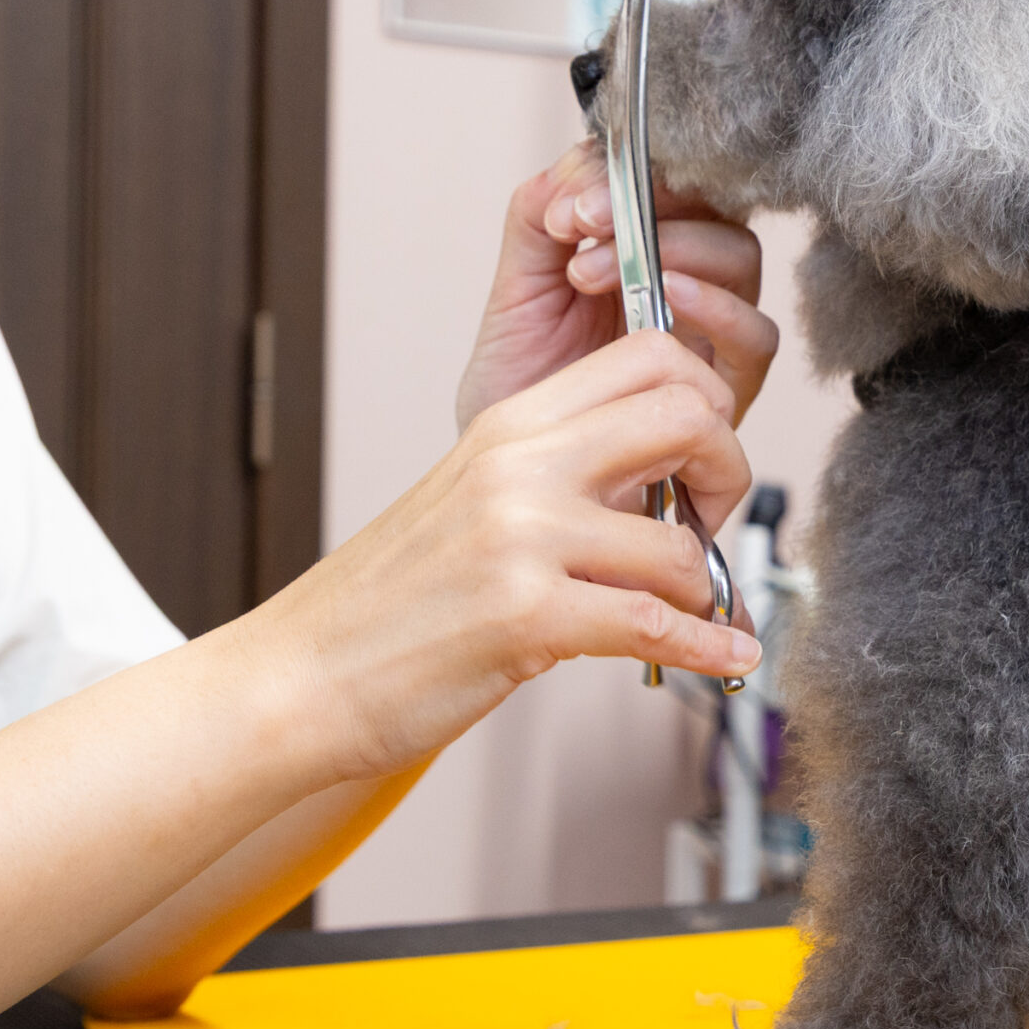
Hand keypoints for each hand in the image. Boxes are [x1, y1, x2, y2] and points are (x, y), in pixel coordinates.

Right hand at [257, 330, 760, 785]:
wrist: (300, 674)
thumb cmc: (390, 601)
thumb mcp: (474, 499)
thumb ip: (562, 475)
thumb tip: (669, 484)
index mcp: (508, 424)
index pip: (648, 354)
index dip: (705, 401)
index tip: (701, 459)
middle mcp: (519, 465)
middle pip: (685, 417)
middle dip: (728, 474)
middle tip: (713, 522)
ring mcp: (522, 539)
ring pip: (679, 545)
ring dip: (703, 590)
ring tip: (690, 611)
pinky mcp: (527, 618)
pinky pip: (657, 627)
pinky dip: (707, 650)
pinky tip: (728, 660)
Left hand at [453, 141, 778, 430]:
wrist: (519, 482)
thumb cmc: (522, 396)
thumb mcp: (515, 290)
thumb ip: (540, 216)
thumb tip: (576, 170)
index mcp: (641, 253)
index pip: (672, 183)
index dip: (633, 174)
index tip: (573, 203)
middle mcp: (688, 288)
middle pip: (718, 210)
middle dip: (655, 203)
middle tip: (582, 227)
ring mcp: (712, 336)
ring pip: (741, 260)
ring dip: (680, 248)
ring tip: (600, 269)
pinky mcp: (729, 391)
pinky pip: (755, 336)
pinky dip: (717, 307)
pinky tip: (664, 302)